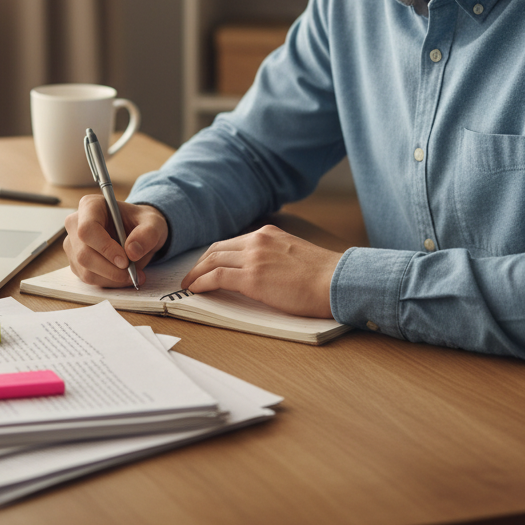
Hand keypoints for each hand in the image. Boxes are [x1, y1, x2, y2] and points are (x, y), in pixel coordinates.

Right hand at [63, 195, 168, 287]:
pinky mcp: (76, 262)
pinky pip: (88, 278)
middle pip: (84, 254)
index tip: (125, 261)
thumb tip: (132, 251)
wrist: (136, 231)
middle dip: (111, 270)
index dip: (105, 248)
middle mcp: (76, 224)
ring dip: (112, 278)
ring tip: (133, 275)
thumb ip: (148, 233)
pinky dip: (109, 282)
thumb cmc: (140, 222)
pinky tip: (123, 276)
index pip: (88, 229)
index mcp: (90, 206)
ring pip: (86, 270)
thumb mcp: (153, 223)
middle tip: (134, 273)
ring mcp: (73, 244)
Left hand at [180, 225, 341, 317]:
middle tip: (191, 275)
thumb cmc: (322, 276)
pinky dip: (201, 283)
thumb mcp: (294, 254)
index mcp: (268, 234)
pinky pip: (216, 278)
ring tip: (188, 284)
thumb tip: (263, 271)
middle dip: (200, 263)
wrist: (336, 280)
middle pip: (217, 249)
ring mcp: (253, 258)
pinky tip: (195, 290)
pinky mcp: (252, 279)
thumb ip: (275, 256)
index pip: (231, 242)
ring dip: (196, 273)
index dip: (214, 255)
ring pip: (212, 261)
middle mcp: (257, 241)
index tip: (206, 265)